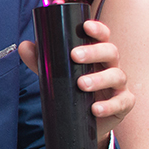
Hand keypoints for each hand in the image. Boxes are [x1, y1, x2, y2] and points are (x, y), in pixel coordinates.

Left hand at [20, 20, 133, 148]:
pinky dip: (109, 105)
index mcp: (98, 55)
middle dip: (94, 51)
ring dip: (99, 79)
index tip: (86, 26)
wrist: (84, 122)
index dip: (98, 29)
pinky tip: (95, 109)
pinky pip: (121, 102)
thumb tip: (24, 46)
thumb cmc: (74, 91)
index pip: (102, 37)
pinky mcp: (123, 104)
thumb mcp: (57, 75)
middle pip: (111, 52)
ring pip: (116, 76)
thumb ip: (41, 61)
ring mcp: (119, 85)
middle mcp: (111, 66)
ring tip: (81, 84)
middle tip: (75, 55)